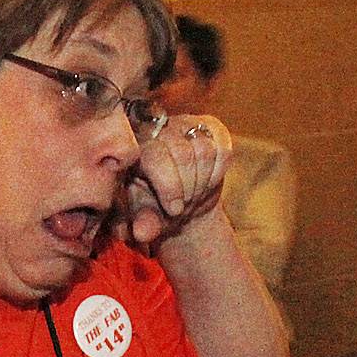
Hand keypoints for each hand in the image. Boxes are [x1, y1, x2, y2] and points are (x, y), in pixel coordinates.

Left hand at [123, 113, 229, 252]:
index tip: (173, 210)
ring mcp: (184, 123)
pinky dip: (218, 172)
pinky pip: (223, 150)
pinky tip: (207, 181)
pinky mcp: (209, 126)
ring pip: (205, 151)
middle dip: (187, 188)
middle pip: (182, 154)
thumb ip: (144, 224)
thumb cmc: (155, 210)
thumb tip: (142, 233)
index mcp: (133, 146)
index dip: (168, 186)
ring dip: (202, 182)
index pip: (154, 155)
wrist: (181, 204)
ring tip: (192, 194)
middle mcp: (157, 127)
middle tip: (184, 206)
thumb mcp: (147, 220)